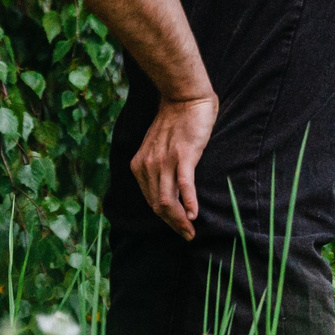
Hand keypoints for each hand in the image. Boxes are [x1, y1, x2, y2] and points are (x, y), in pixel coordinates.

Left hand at [132, 93, 216, 240]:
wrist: (184, 98)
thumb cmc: (175, 123)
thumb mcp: (158, 149)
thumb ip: (158, 168)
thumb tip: (170, 191)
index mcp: (139, 166)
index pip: (151, 201)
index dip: (164, 219)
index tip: (179, 229)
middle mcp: (148, 166)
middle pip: (157, 205)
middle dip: (172, 225)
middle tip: (187, 236)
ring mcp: (164, 162)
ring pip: (168, 200)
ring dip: (180, 220)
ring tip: (191, 231)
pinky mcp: (183, 156)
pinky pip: (184, 185)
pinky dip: (188, 202)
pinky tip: (194, 214)